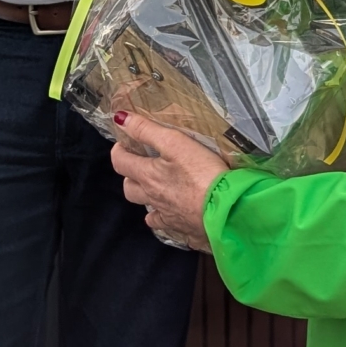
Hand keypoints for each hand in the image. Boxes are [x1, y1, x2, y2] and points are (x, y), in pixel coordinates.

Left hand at [110, 113, 230, 248]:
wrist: (227, 209)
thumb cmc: (202, 173)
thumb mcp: (175, 142)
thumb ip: (146, 130)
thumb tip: (119, 119)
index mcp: (148, 176)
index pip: (120, 163)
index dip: (119, 151)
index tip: (125, 144)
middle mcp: (152, 197)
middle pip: (129, 188)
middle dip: (130, 175)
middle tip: (142, 164)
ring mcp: (166, 215)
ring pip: (146, 208)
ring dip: (145, 196)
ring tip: (156, 186)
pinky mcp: (181, 227)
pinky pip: (164, 224)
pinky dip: (162, 217)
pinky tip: (170, 211)